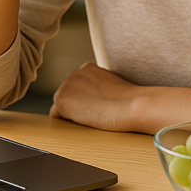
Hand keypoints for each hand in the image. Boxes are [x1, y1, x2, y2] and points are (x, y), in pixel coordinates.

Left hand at [50, 63, 190, 134]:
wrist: (133, 105)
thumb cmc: (131, 100)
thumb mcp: (114, 86)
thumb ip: (100, 87)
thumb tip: (99, 100)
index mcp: (87, 67)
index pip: (77, 90)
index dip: (87, 103)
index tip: (102, 107)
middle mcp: (74, 72)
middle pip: (67, 97)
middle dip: (77, 107)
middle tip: (99, 113)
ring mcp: (66, 85)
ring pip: (62, 107)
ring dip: (73, 115)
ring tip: (95, 116)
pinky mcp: (62, 100)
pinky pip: (57, 117)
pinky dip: (67, 123)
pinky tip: (86, 121)